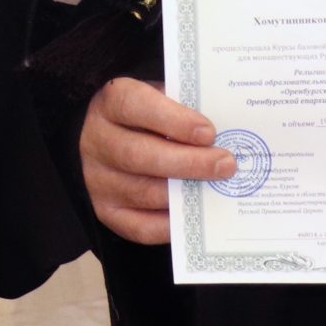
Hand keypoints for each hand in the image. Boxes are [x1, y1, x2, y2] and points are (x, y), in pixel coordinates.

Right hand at [81, 76, 232, 243]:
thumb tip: (227, 130)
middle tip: (225, 165)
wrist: (109, 138)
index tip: (208, 132)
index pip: (135, 107)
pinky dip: (171, 224)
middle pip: (140, 156)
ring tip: (218, 189)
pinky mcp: (107, 212)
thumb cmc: (147, 115)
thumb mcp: (160, 97)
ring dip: (185, 194)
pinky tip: (195, 214)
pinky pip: (140, 227)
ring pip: (143, 192)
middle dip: (188, 163)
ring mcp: (99, 180)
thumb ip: (185, 109)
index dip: (173, 120)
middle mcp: (98, 142)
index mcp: (110, 103)